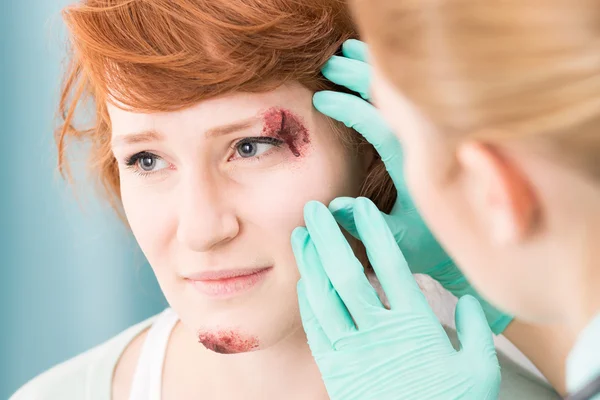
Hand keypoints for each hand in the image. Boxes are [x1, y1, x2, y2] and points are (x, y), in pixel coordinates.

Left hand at [292, 198, 500, 399]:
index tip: (361, 205)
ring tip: (299, 236)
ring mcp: (353, 352)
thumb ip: (475, 332)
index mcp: (416, 326)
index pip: (392, 265)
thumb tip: (465, 300)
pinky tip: (303, 282)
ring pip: (324, 298)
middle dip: (327, 237)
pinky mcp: (336, 371)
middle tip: (312, 210)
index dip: (374, 231)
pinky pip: (316, 329)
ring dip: (309, 263)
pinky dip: (307, 302)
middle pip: (346, 274)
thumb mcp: (479, 372)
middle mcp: (379, 333)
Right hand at [313, 39, 512, 333]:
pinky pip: (415, 99)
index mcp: (419, 165)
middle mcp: (432, 143)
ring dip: (377, 71)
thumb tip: (336, 203)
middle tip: (329, 63)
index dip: (348, 107)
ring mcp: (437, 136)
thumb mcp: (397, 241)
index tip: (321, 99)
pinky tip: (373, 72)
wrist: (481, 250)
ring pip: (407, 91)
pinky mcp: (439, 137)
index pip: (380, 123)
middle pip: (394, 96)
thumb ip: (366, 224)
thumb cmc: (435, 249)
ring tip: (346, 53)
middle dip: (360, 75)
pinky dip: (392, 82)